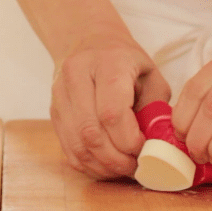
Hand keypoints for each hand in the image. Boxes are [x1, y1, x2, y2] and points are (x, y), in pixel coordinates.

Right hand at [50, 35, 171, 178]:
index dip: (129, 140)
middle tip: (136, 167)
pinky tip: (107, 165)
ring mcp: (60, 96)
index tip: (145, 149)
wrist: (88, 41)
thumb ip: (157, 108)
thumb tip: (157, 146)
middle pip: (91, 133)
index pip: (111, 112)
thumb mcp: (151, 74)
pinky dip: (89, 165)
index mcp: (107, 63)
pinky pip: (69, 149)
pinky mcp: (54, 113)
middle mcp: (76, 77)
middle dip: (117, 159)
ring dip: (103, 166)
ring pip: (77, 145)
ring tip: (123, 168)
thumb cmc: (125, 61)